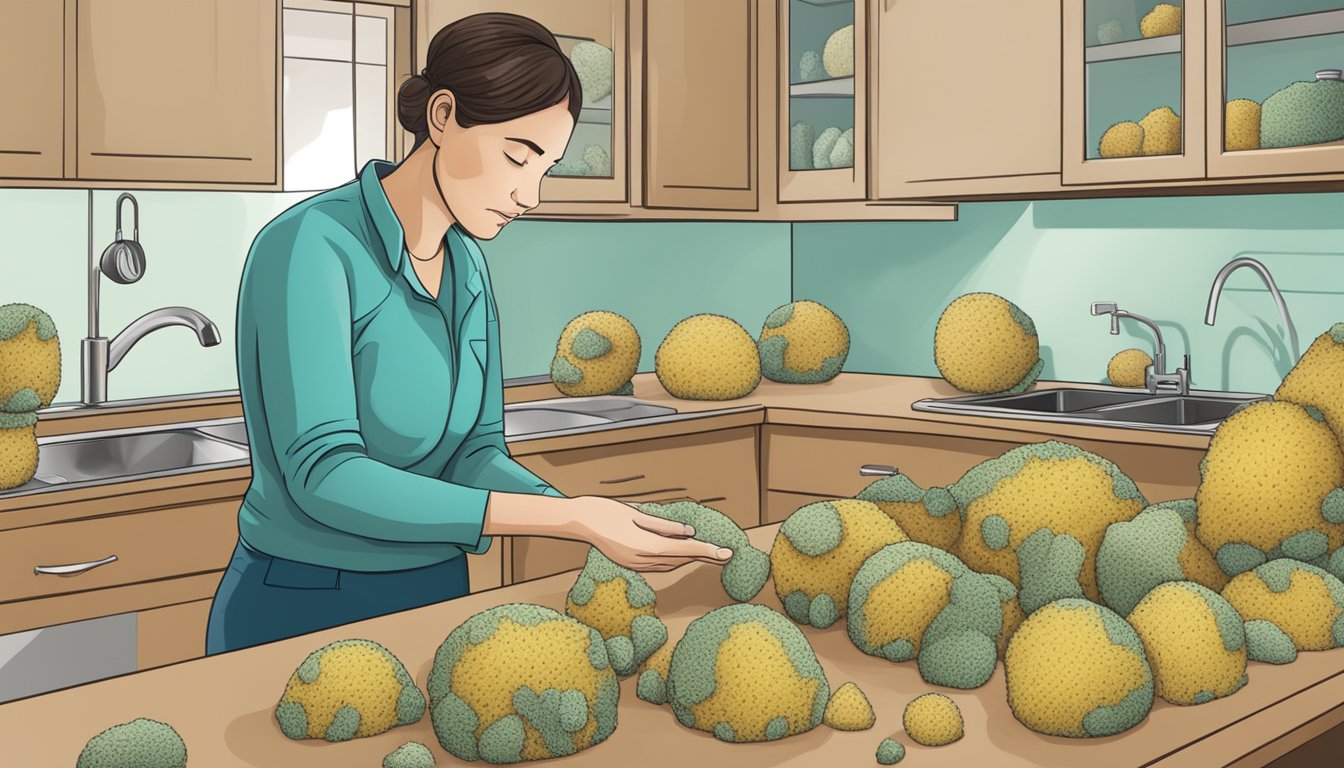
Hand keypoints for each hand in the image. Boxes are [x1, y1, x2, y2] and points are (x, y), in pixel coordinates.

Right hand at [566, 496, 733, 571]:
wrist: (579, 520)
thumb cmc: (606, 511)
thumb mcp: (638, 514)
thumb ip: (665, 526)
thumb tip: (688, 532)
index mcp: (646, 545)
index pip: (684, 549)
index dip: (707, 551)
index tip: (726, 553)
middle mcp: (642, 559)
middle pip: (680, 559)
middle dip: (703, 556)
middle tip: (725, 554)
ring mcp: (634, 564)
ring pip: (670, 563)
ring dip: (689, 558)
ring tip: (708, 554)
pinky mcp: (629, 563)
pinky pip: (658, 564)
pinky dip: (673, 559)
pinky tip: (681, 554)